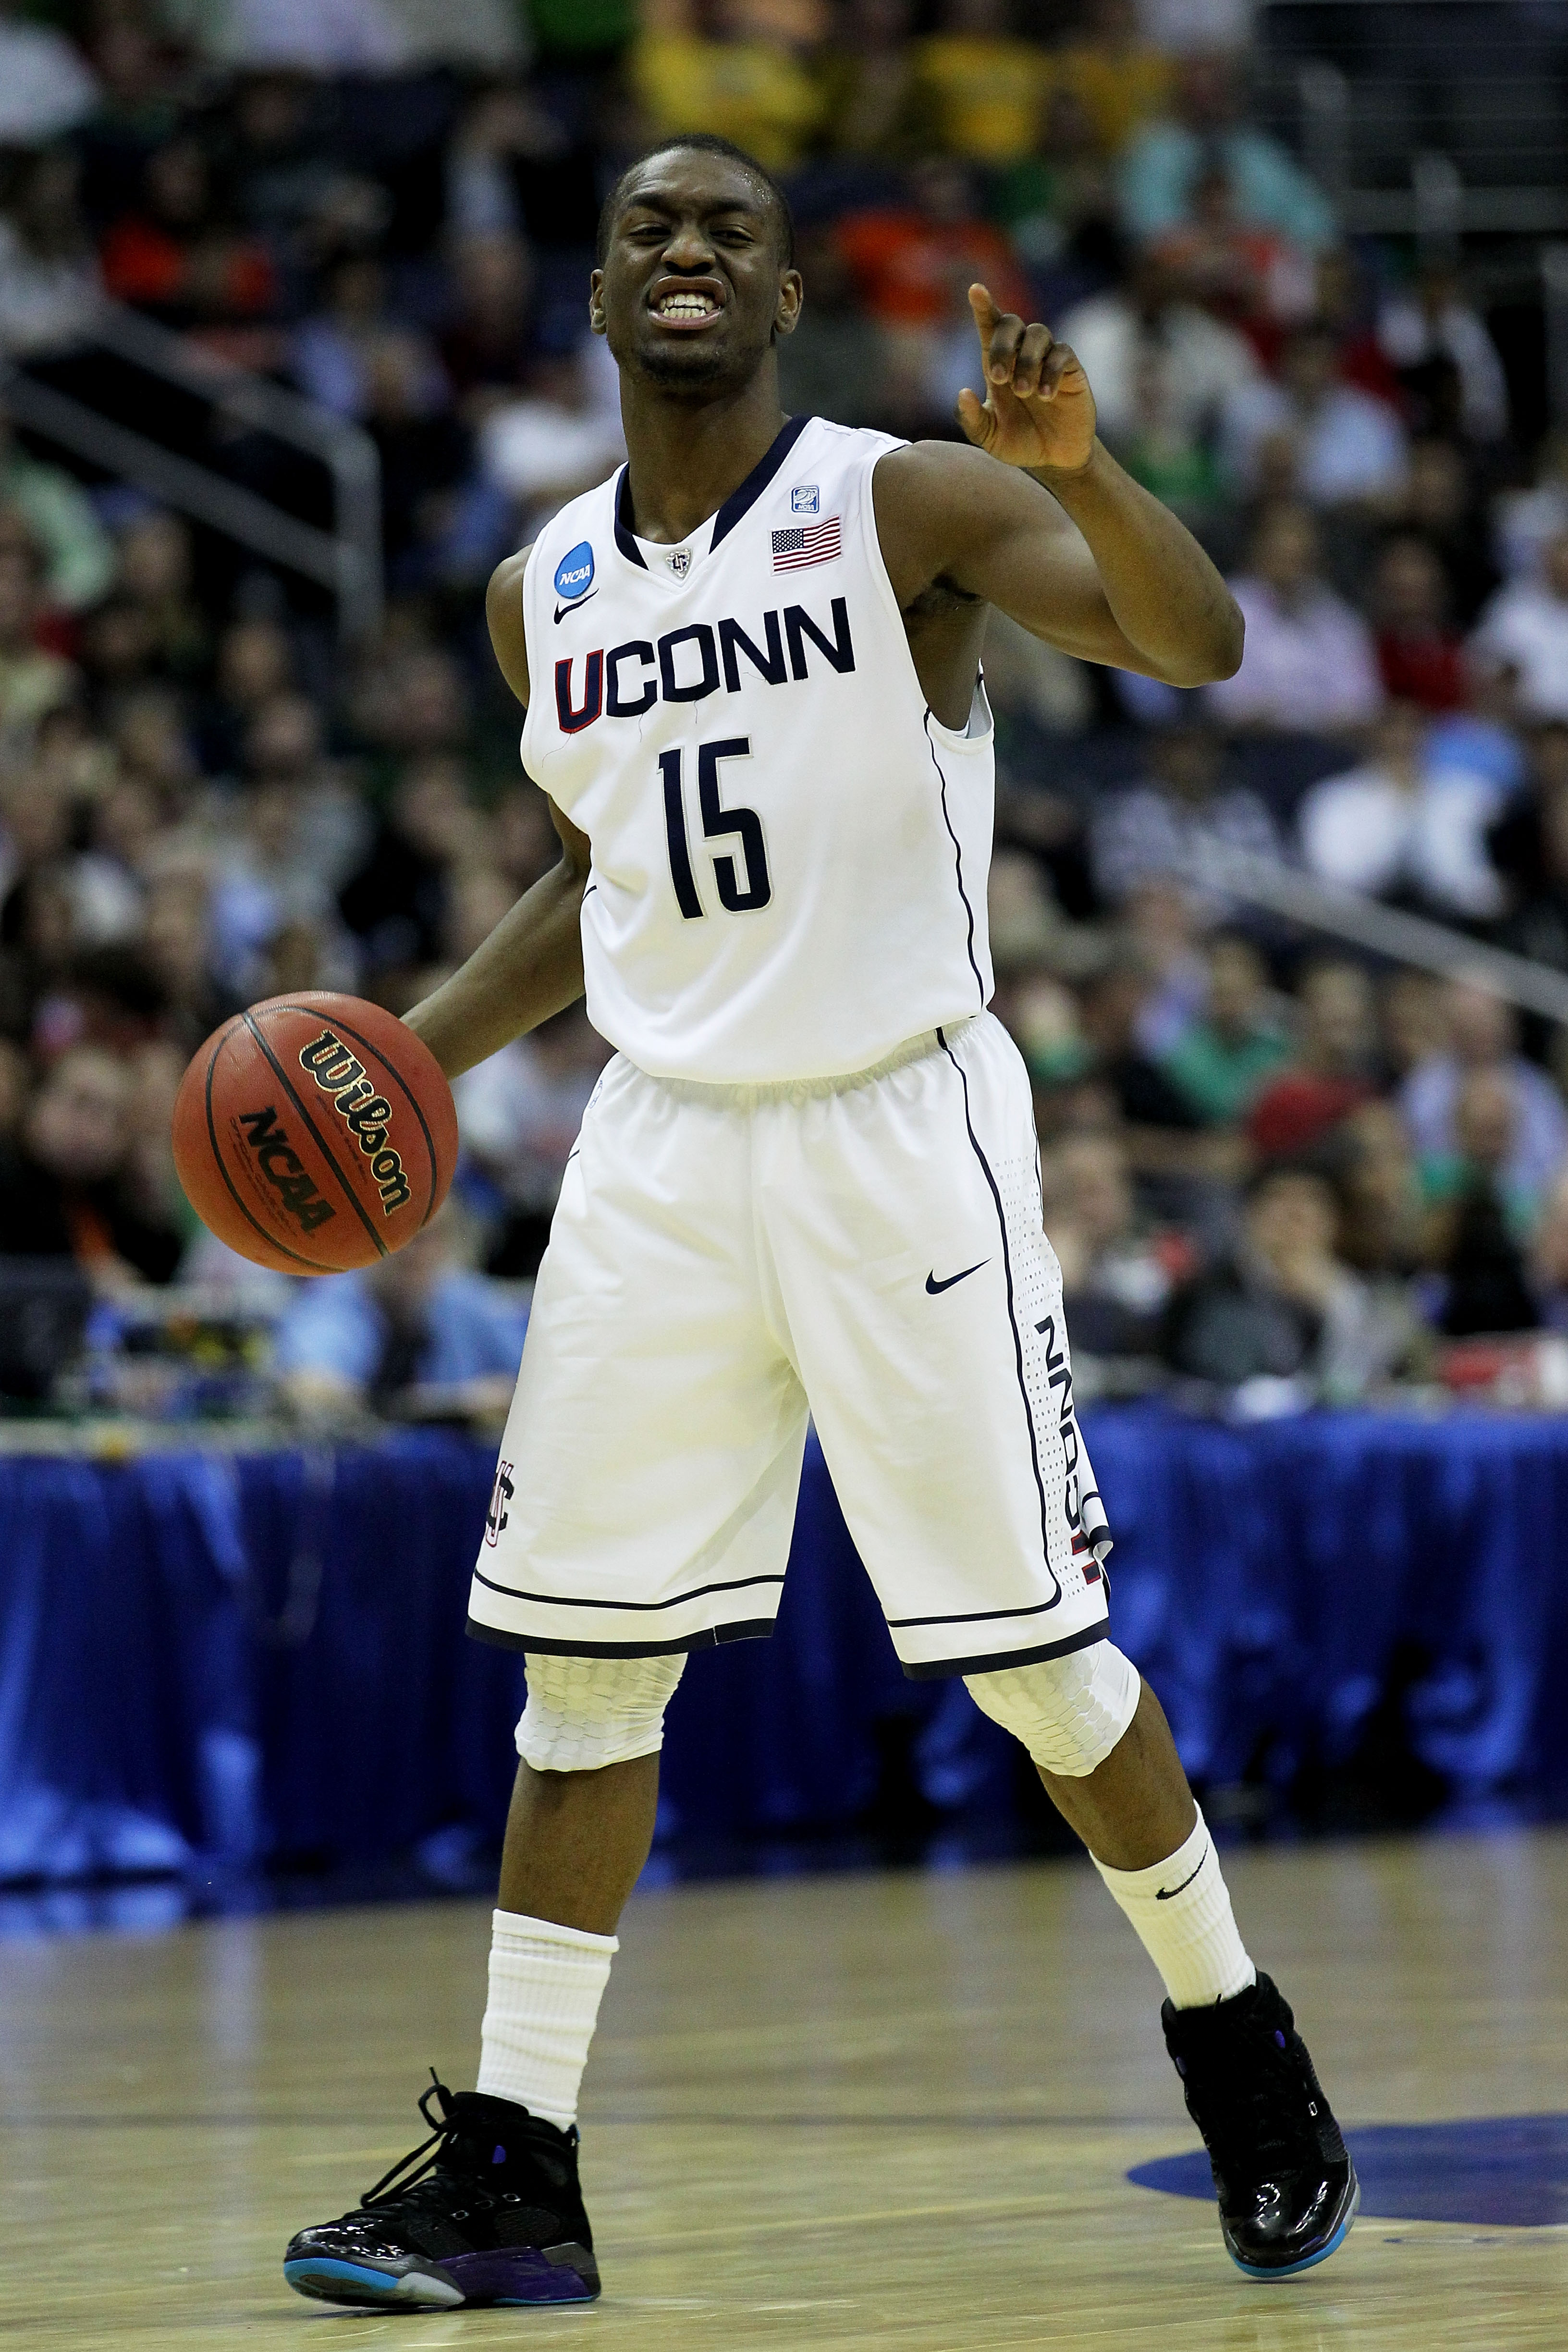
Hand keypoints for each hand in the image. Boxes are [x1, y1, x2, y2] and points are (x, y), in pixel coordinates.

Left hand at [956, 284, 1096, 475]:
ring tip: (1025, 392)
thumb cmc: (1020, 441)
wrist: (1054, 457)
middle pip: (1011, 323)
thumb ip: (972, 419)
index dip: (983, 306)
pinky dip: (1050, 372)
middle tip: (998, 378)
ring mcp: (1047, 357)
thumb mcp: (989, 437)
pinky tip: (1046, 396)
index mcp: (997, 363)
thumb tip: (962, 393)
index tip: (976, 290)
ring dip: (1027, 361)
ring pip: (1038, 334)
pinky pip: (1060, 354)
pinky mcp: (1070, 367)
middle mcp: (1021, 353)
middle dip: (1002, 346)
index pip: (990, 326)